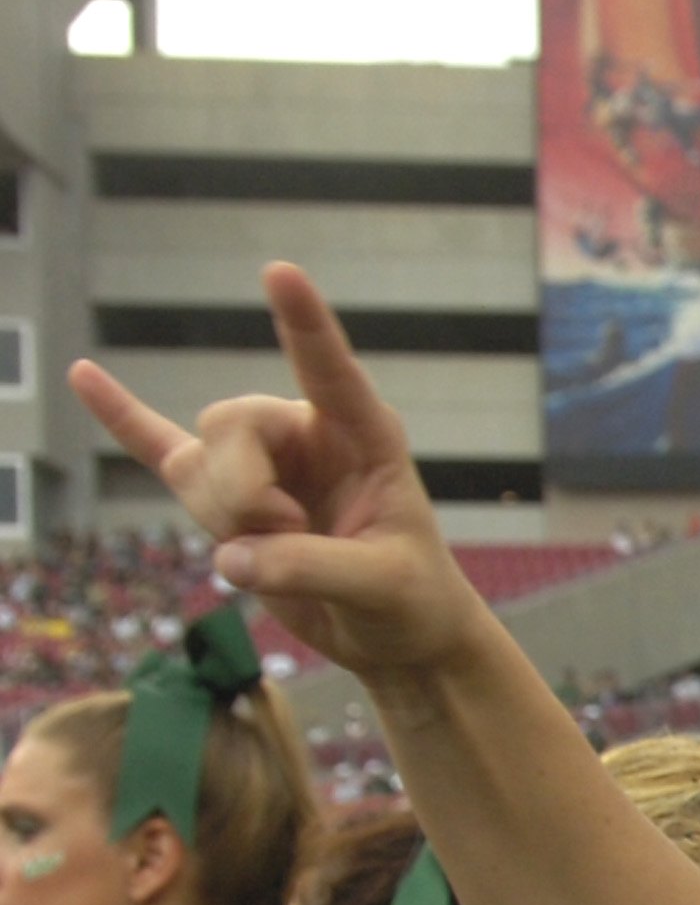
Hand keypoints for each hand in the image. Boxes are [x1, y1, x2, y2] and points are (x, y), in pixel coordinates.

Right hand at [68, 265, 486, 680]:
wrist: (394, 633)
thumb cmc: (410, 599)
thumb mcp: (382, 586)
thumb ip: (312, 567)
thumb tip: (233, 558)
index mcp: (365, 436)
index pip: (331, 370)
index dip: (304, 324)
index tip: (280, 271)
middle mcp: (307, 434)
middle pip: (232, 425)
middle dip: (242, 492)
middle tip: (290, 535)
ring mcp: (262, 460)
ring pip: (200, 464)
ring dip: (223, 517)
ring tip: (279, 551)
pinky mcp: (225, 495)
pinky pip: (160, 448)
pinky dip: (122, 416)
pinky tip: (84, 375)